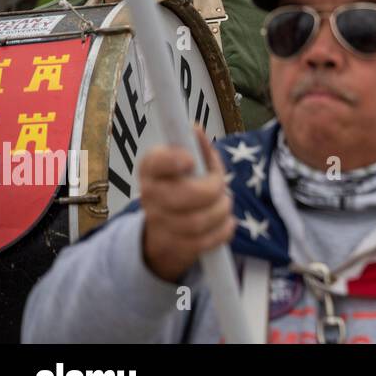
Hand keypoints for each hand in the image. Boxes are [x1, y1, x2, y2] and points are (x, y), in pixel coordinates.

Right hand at [140, 125, 234, 282]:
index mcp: (152, 169)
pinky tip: (225, 222)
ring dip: (221, 211)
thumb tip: (195, 128)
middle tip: (220, 186)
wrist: (165, 232)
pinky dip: (223, 230)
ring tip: (224, 203)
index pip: (155, 163)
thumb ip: (198, 147)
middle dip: (213, 190)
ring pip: (197, 222)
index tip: (191, 160)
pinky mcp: (174, 247)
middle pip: (185, 196)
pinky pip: (205, 241)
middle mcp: (149, 196)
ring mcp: (159, 224)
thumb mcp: (192, 164)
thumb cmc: (184, 187)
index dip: (174, 161)